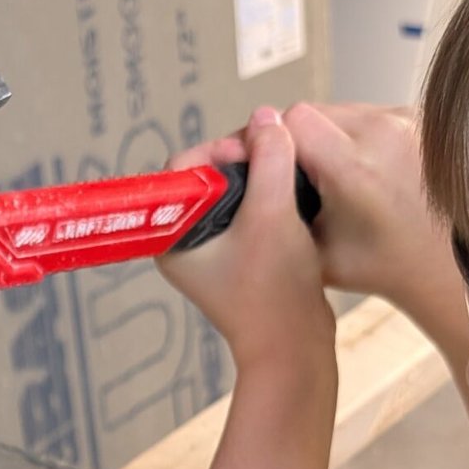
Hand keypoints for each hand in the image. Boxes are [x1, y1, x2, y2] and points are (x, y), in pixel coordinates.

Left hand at [158, 107, 330, 367]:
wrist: (295, 349)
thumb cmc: (275, 292)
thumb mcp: (273, 212)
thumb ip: (270, 158)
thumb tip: (268, 119)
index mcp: (173, 236)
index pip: (184, 166)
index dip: (220, 149)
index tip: (255, 152)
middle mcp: (185, 242)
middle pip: (210, 174)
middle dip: (246, 160)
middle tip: (279, 159)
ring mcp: (212, 251)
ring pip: (234, 192)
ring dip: (263, 178)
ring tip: (291, 179)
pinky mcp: (238, 258)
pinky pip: (249, 211)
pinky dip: (271, 199)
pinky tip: (295, 201)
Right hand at [280, 102, 441, 304]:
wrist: (444, 265)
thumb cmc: (382, 266)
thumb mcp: (313, 249)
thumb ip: (277, 208)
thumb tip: (237, 172)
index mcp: (355, 168)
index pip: (292, 119)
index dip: (272, 139)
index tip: (265, 160)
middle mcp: (385, 134)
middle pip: (314, 110)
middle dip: (296, 139)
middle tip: (291, 171)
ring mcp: (407, 121)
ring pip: (340, 109)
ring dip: (325, 134)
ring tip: (326, 172)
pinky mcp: (420, 117)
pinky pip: (369, 113)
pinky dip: (355, 135)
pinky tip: (358, 167)